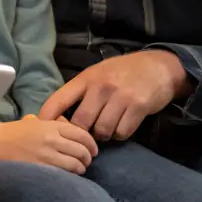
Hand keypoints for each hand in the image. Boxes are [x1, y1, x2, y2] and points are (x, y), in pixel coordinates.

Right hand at [0, 116, 97, 172]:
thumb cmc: (8, 135)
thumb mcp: (29, 123)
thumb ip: (48, 124)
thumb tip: (64, 127)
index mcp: (50, 125)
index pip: (81, 133)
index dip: (91, 143)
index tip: (92, 149)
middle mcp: (52, 139)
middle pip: (82, 149)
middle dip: (88, 157)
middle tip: (87, 161)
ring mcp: (47, 155)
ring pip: (77, 163)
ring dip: (81, 168)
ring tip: (79, 170)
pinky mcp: (42, 169)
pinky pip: (66, 174)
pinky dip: (71, 176)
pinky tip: (68, 177)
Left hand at [38, 51, 190, 140]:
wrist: (158, 66)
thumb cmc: (122, 72)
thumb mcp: (97, 74)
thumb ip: (81, 92)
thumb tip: (58, 117)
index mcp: (85, 78)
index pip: (58, 100)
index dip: (47, 118)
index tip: (43, 130)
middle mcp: (100, 86)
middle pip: (80, 123)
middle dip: (83, 133)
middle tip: (89, 132)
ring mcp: (120, 96)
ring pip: (102, 131)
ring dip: (104, 135)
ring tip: (109, 126)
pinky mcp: (138, 106)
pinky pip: (121, 132)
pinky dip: (121, 134)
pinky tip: (123, 124)